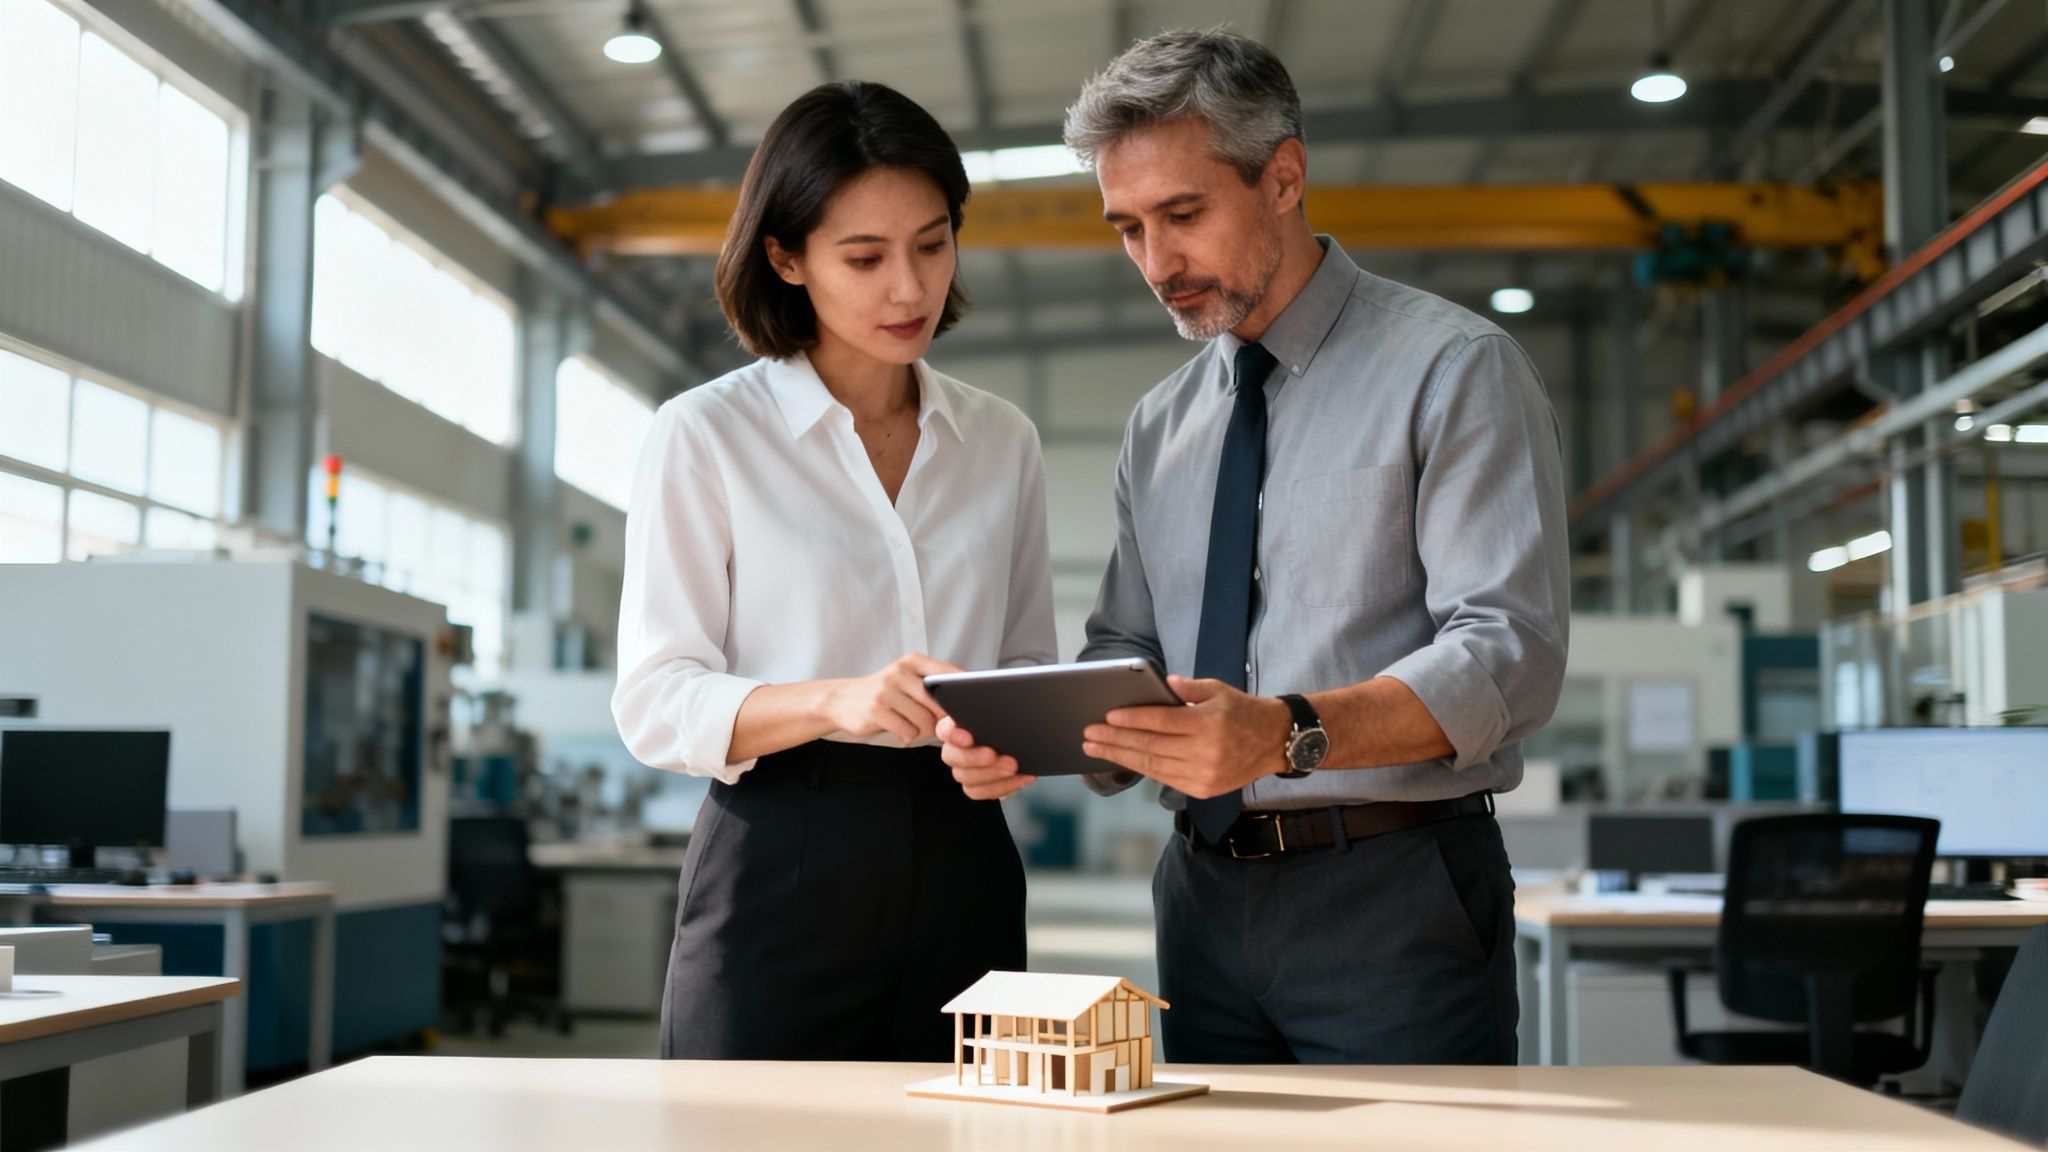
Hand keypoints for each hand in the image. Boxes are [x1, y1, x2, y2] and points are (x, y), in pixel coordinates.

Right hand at [819, 653, 961, 743]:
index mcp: (912, 661)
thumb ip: (933, 685)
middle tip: (933, 721)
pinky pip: (908, 731)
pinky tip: (896, 727)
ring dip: (921, 729)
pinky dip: (907, 735)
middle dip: (940, 718)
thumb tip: (966, 703)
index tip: (968, 704)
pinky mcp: (876, 710)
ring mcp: (886, 690)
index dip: (961, 693)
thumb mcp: (907, 679)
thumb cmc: (884, 693)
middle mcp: (899, 672)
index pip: (948, 674)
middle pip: (939, 703)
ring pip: (925, 721)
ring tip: (908, 721)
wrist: (842, 700)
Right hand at [938, 715, 1035, 800]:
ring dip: (991, 774)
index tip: (969, 737)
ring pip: (965, 778)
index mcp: (956, 726)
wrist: (1020, 742)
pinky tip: (1020, 777)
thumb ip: (994, 709)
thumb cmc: (1007, 723)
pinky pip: (979, 792)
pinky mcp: (974, 785)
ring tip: (1014, 767)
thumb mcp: (1002, 711)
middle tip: (995, 755)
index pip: (945, 730)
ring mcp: (962, 769)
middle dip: (975, 758)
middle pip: (952, 757)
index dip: (953, 734)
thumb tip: (999, 703)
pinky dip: (1002, 787)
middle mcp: (955, 749)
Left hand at [1081, 675, 1292, 798]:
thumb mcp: (1218, 689)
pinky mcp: (1204, 789)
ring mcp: (1205, 775)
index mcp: (1209, 724)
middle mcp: (1206, 753)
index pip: (1162, 722)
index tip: (1107, 717)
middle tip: (1089, 735)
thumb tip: (1160, 683)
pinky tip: (1123, 760)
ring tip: (1095, 750)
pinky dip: (1142, 769)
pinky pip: (1165, 779)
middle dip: (1115, 741)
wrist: (1275, 741)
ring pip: (1154, 767)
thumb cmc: (1242, 710)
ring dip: (1121, 758)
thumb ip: (1187, 687)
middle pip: (1151, 747)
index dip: (1132, 720)